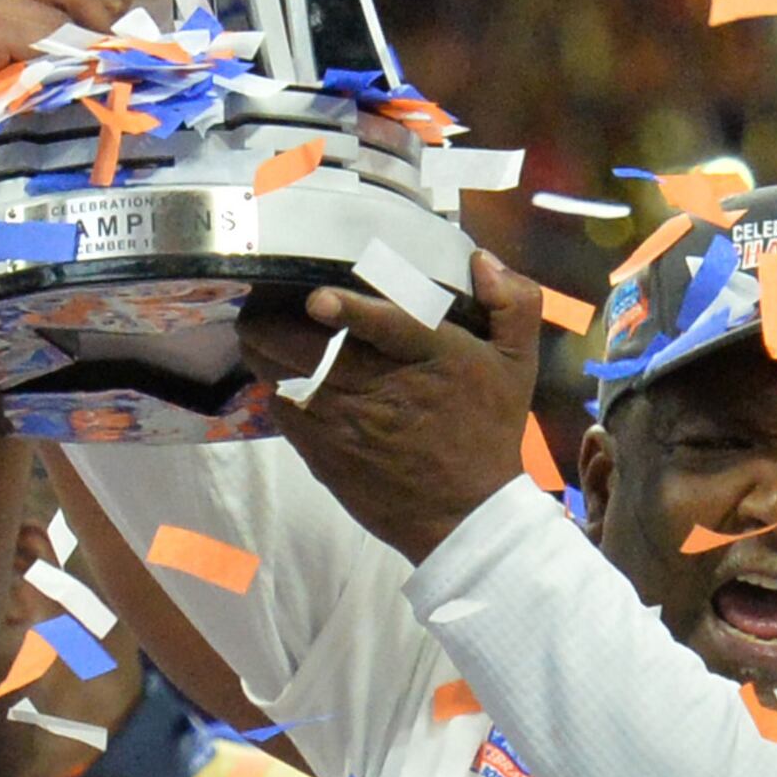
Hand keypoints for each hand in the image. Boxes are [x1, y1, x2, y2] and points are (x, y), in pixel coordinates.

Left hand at [240, 251, 544, 562]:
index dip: (350, 311)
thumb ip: (513, 304)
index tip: (317, 299)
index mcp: (432, 356)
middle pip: (310, 348)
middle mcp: (380, 386)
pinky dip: (273, 384)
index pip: (389, 328)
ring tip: (257, 327)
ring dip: (264, 347)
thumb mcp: (518, 365)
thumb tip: (480, 261)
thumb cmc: (488, 430)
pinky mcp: (323, 450)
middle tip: (263, 296)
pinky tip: (276, 371)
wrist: (467, 516)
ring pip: (282, 374)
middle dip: (275, 318)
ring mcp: (345, 421)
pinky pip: (281, 408)